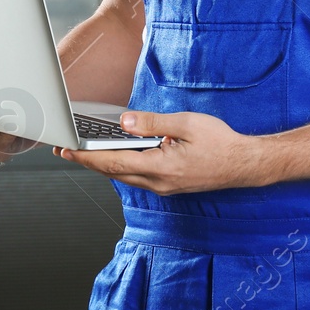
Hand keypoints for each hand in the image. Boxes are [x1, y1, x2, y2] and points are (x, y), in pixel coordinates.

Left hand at [56, 110, 267, 194]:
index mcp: (160, 167)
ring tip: (83, 151)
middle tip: (64, 149)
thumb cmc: (221, 143)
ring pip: (123, 176)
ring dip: (101, 164)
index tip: (66, 149)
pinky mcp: (168, 185)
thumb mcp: (187, 124)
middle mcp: (158, 183)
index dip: (86, 156)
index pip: (112, 162)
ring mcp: (162, 187)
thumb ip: (153, 123)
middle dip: (86, 160)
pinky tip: (115, 156)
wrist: (244, 165)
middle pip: (112, 172)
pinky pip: (136, 177)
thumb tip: (124, 122)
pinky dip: (119, 166)